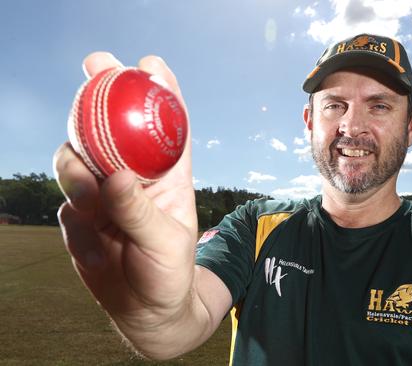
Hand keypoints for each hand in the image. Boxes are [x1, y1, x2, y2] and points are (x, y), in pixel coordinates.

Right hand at [54, 52, 197, 335]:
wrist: (143, 310)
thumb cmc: (168, 273)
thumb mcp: (164, 243)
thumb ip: (139, 211)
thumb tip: (115, 178)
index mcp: (167, 177)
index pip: (165, 127)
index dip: (160, 92)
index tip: (150, 63)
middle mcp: (133, 178)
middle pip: (111, 128)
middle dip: (102, 93)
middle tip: (96, 66)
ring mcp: (103, 194)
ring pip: (78, 158)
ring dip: (77, 161)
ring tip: (87, 188)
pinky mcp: (79, 215)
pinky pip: (67, 201)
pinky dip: (73, 207)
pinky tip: (91, 233)